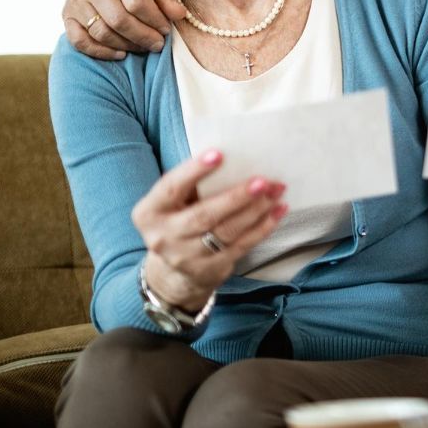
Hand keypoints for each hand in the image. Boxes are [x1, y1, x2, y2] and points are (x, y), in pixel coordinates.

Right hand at [63, 0, 186, 59]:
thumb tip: (178, 15)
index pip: (137, 2)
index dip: (155, 20)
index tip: (166, 29)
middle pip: (119, 20)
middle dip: (143, 36)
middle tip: (157, 43)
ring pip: (101, 32)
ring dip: (126, 45)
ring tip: (143, 46)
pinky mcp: (67, 14)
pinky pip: (80, 41)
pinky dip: (101, 52)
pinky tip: (121, 53)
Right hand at [131, 150, 288, 312]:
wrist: (173, 272)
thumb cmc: (179, 220)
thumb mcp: (174, 203)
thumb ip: (193, 185)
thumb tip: (235, 157)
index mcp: (149, 212)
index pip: (171, 188)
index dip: (194, 170)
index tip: (219, 154)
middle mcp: (163, 237)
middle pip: (204, 215)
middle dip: (237, 197)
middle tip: (263, 181)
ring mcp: (186, 257)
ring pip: (227, 231)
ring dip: (256, 210)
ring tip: (276, 192)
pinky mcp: (209, 270)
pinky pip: (241, 246)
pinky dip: (263, 227)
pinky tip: (278, 211)